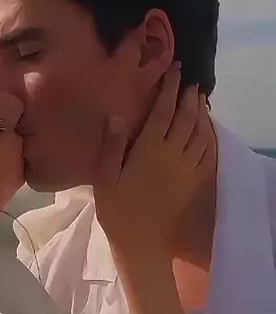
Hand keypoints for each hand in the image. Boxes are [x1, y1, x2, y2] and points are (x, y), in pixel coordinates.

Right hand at [93, 63, 211, 254]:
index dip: (170, 90)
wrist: (141, 240)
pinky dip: (208, 136)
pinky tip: (206, 130)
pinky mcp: (193, 181)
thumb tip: (117, 115)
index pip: (163, 112)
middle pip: (185, 119)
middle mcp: (172, 154)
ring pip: (200, 134)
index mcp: (149, 150)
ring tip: (200, 100)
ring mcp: (186, 168)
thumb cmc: (117, 208)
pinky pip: (206, 153)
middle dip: (188, 97)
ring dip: (201, 114)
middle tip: (190, 81)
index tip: (175, 72)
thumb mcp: (105, 177)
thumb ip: (112, 145)